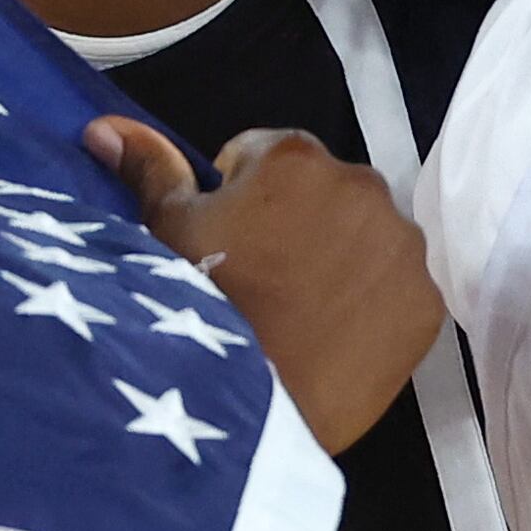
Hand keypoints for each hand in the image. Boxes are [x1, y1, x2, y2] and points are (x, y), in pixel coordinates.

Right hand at [88, 118, 446, 455]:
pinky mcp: (425, 305)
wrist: (245, 403)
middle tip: (262, 289)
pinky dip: (376, 311)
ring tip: (299, 319)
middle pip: (325, 198)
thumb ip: (147, 166)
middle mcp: (363, 184)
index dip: (238, 204)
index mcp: (294, 156)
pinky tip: (338, 342)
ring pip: (367, 242)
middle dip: (298, 229)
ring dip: (342, 265)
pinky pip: (399, 295)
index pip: (263, 161)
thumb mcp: (164, 230)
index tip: (226, 252)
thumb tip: (105, 127)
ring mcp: (402, 247)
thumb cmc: (197, 301)